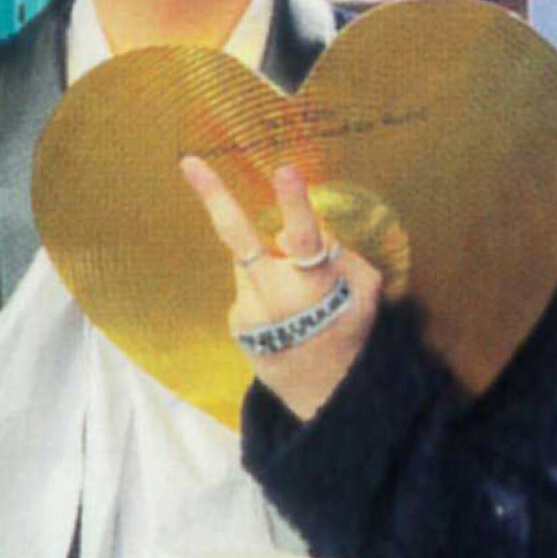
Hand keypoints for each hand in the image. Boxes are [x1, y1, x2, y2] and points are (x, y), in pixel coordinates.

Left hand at [180, 157, 381, 420]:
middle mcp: (276, 294)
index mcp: (316, 284)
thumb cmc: (349, 331)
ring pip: (252, 261)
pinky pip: (250, 288)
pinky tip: (283, 317)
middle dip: (215, 196)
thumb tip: (289, 235)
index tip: (285, 169)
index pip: (306, 235)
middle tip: (190, 163)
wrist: (321, 394)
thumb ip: (338, 254)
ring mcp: (249, 308)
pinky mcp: (236, 321)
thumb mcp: (366, 291)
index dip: (296, 202)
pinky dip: (265, 292)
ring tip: (297, 300)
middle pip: (240, 237)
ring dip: (269, 265)